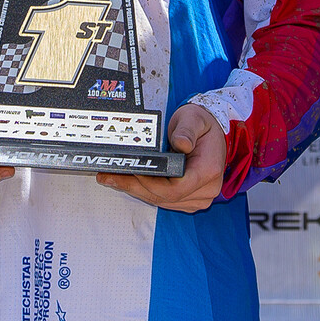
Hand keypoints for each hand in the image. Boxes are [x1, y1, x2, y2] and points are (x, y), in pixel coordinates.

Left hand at [96, 104, 226, 212]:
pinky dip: (145, 191)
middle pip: (165, 197)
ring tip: (112, 178)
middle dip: (135, 187)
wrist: (210, 131)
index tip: (133, 171)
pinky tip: (128, 181)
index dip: (151, 183)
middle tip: (109, 176)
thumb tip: (181, 143)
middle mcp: (206, 189)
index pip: (176, 188)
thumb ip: (186, 130)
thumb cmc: (200, 125)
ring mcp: (198, 197)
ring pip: (162, 201)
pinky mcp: (189, 199)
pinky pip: (164, 200)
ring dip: (136, 190)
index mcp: (208, 170)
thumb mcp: (193, 119)